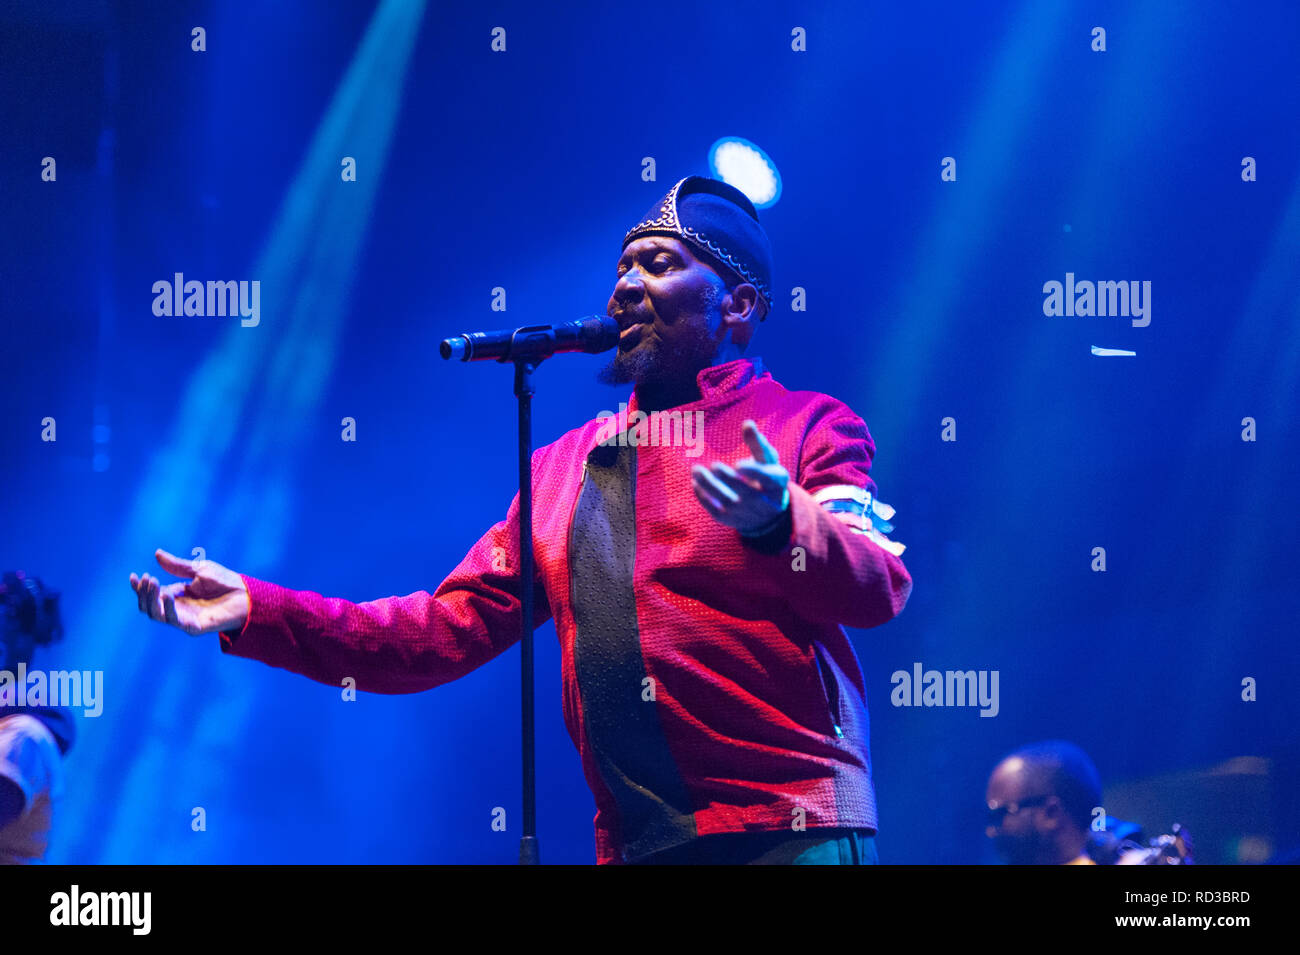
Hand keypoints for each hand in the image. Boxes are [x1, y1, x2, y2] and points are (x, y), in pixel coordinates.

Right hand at [129, 549, 249, 634]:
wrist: (247, 595)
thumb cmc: (225, 582)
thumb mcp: (199, 570)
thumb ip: (178, 566)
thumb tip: (157, 554)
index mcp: (176, 595)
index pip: (150, 594)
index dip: (139, 587)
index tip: (133, 576)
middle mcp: (177, 608)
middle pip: (149, 606)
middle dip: (144, 592)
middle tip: (147, 578)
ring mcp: (184, 619)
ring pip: (157, 615)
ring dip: (151, 600)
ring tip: (153, 584)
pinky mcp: (194, 627)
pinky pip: (175, 621)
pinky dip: (168, 609)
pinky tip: (166, 594)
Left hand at [692, 419, 789, 534]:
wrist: (767, 513)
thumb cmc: (766, 477)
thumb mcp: (767, 460)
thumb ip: (757, 443)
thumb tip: (747, 423)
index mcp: (777, 483)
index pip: (767, 479)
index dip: (753, 473)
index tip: (738, 464)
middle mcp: (764, 502)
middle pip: (745, 492)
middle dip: (728, 479)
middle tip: (714, 466)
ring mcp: (746, 513)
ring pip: (727, 501)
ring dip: (710, 486)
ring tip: (696, 470)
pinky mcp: (731, 520)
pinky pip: (716, 510)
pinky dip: (704, 498)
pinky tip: (696, 483)